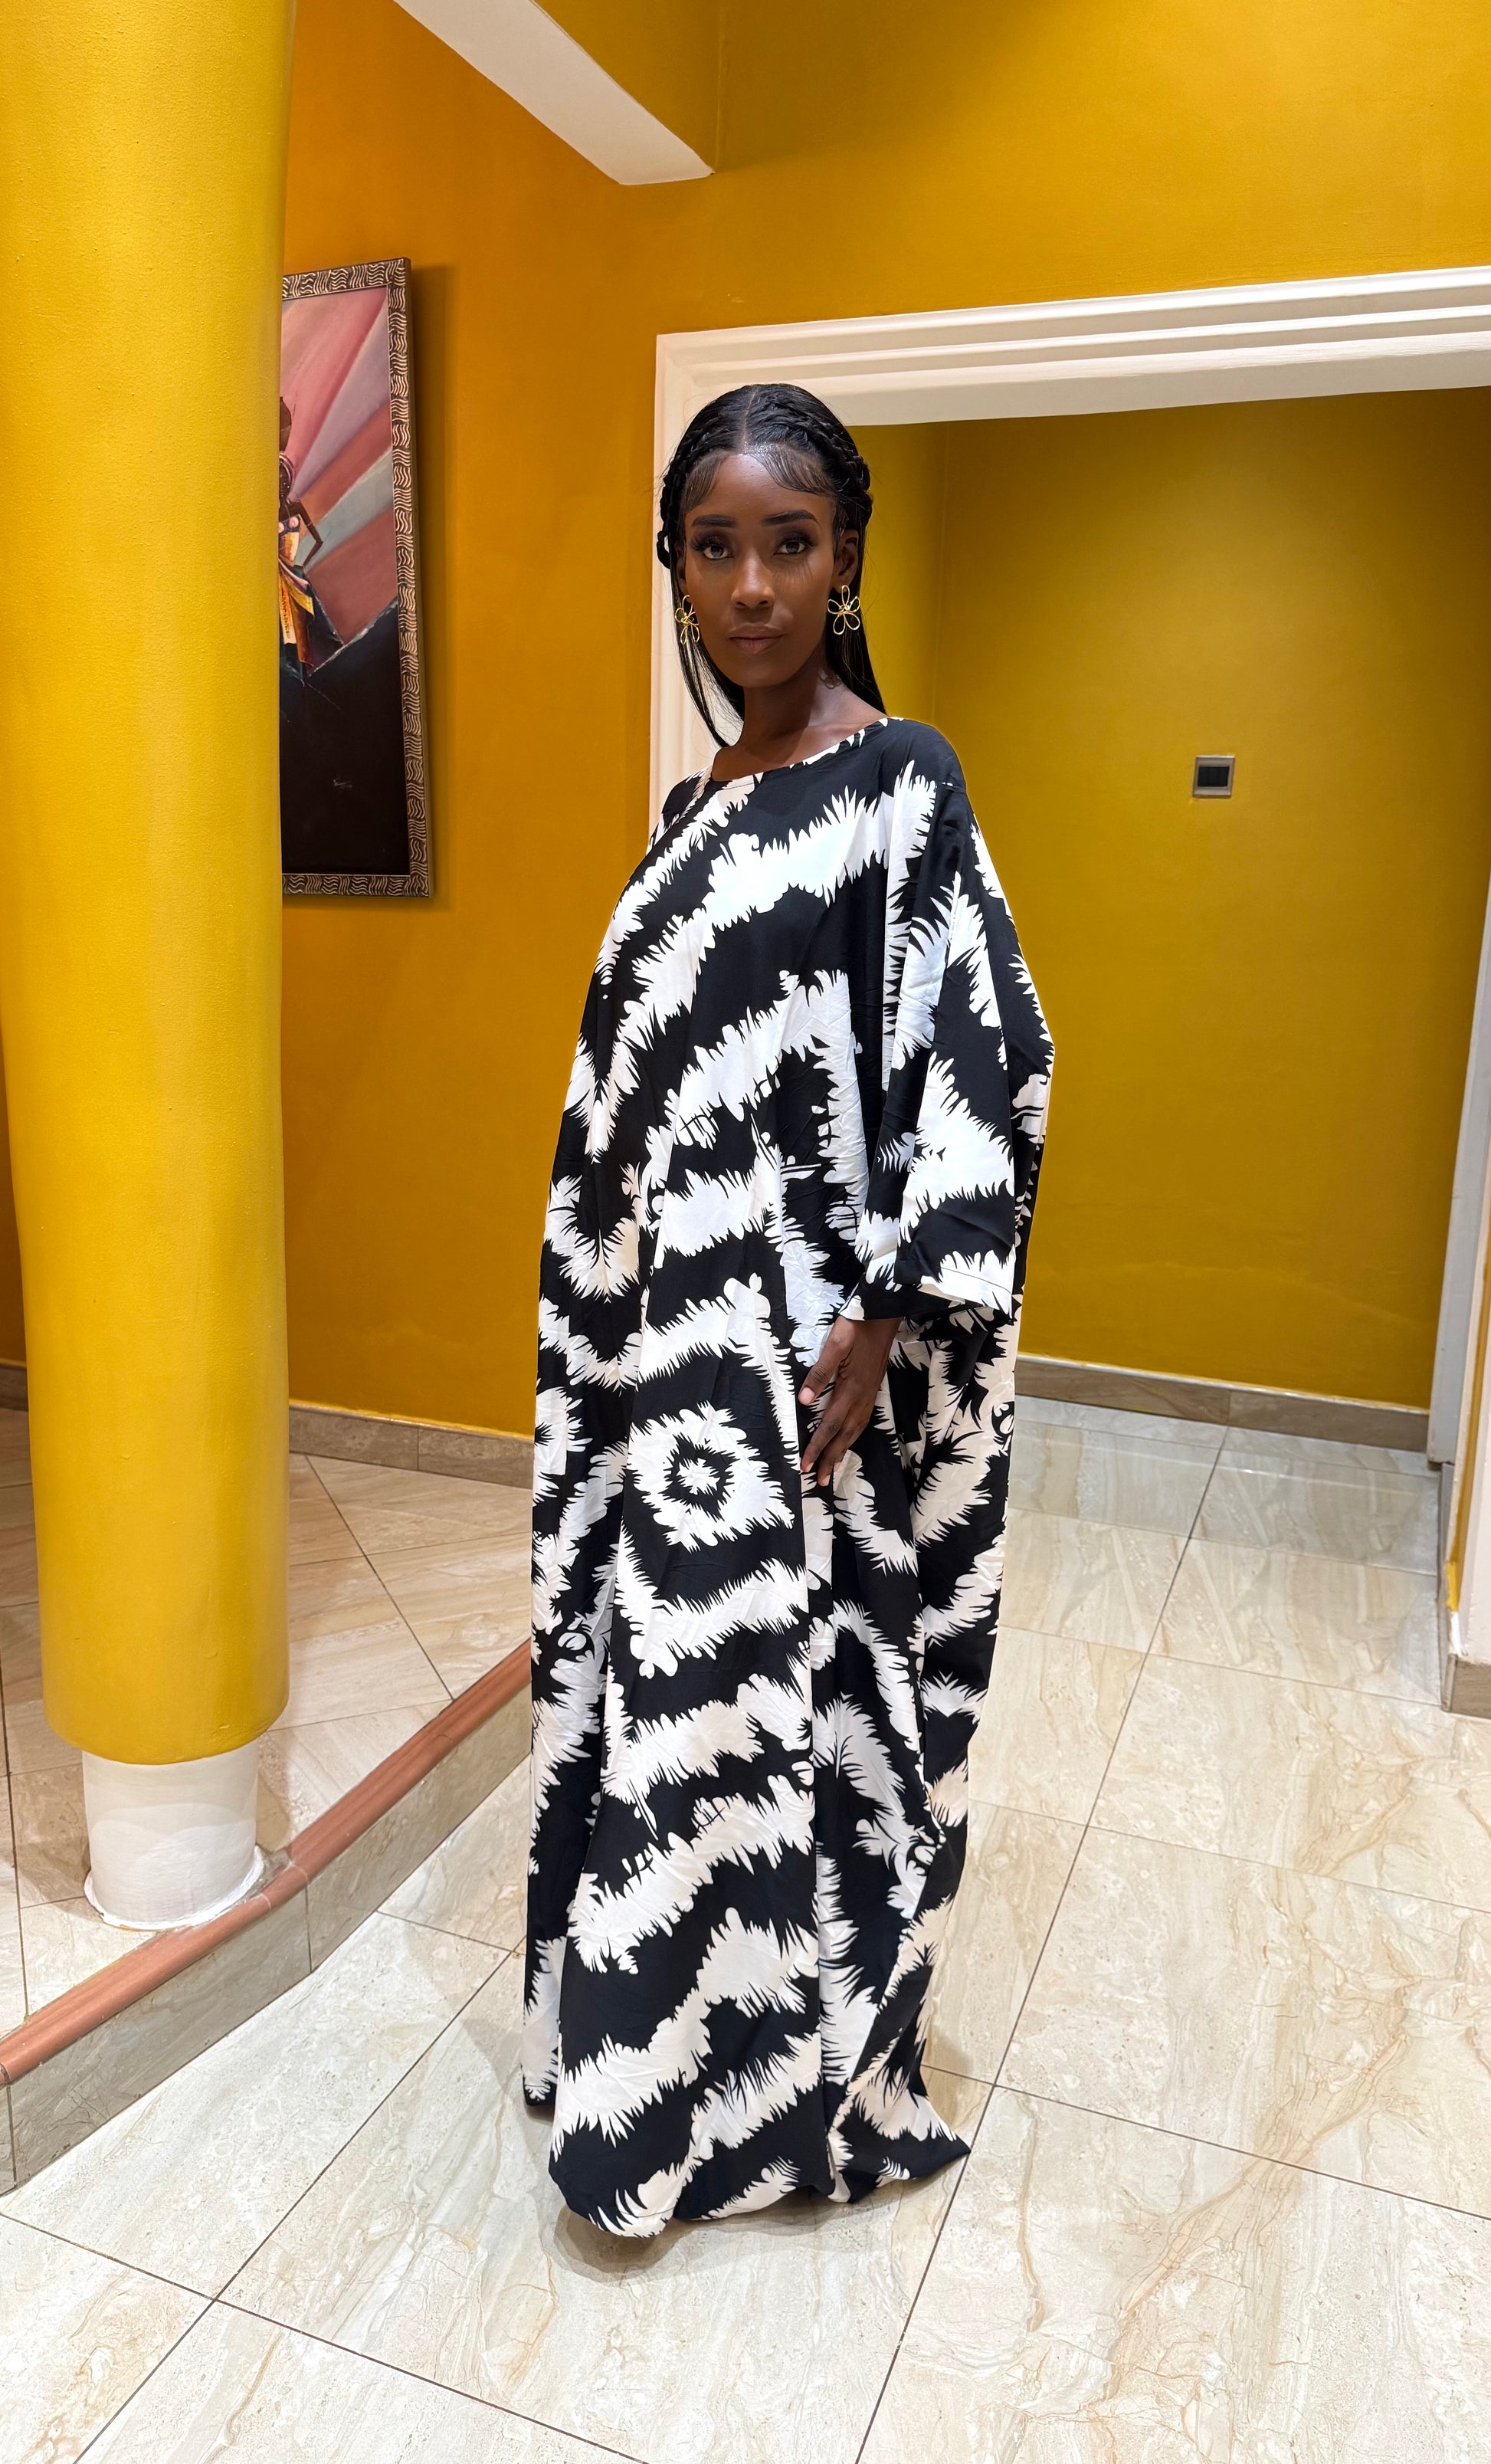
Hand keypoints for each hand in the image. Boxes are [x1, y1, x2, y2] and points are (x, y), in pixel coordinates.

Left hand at [799, 1314, 899, 1487]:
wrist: (885, 1315)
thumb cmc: (857, 1326)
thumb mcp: (836, 1344)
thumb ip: (820, 1373)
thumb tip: (805, 1401)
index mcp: (851, 1390)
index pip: (829, 1425)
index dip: (817, 1447)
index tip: (805, 1465)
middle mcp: (862, 1398)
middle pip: (844, 1436)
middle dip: (830, 1459)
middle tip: (819, 1481)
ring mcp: (869, 1395)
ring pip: (855, 1431)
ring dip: (842, 1452)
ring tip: (832, 1469)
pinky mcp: (872, 1390)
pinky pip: (862, 1422)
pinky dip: (853, 1437)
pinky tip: (848, 1440)